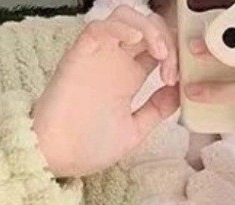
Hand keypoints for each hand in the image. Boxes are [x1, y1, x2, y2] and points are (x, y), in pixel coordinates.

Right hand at [32, 7, 179, 179]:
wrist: (56, 157)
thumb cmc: (88, 147)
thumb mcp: (133, 132)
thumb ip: (155, 111)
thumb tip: (177, 93)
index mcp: (128, 77)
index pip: (156, 48)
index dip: (174, 56)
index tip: (177, 81)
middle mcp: (114, 62)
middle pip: (144, 26)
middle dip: (165, 39)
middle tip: (170, 69)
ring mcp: (96, 57)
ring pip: (123, 17)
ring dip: (147, 28)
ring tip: (159, 53)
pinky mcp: (78, 56)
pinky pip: (97, 27)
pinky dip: (119, 27)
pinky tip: (135, 41)